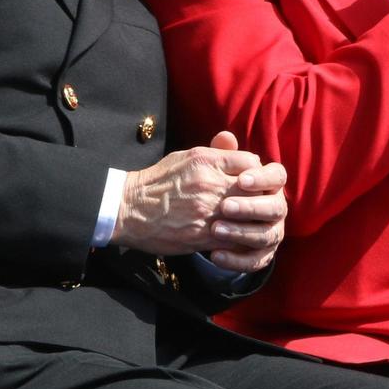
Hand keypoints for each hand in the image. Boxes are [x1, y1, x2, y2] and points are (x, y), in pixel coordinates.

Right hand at [113, 131, 280, 260]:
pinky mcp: (201, 235)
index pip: (251, 162)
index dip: (256, 172)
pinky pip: (233, 237)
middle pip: (254, 189)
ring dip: (253, 218)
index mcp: (207, 161)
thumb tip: (239, 150)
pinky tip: (239, 236)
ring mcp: (207, 210)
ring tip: (251, 219)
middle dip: (260, 195)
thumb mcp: (186, 156)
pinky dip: (240, 237)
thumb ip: (216, 153)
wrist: (128, 209)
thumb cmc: (158, 181)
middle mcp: (210, 184)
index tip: (252, 179)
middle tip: (258, 201)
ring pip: (247, 215)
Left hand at [204, 130, 286, 273]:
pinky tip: (215, 254)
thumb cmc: (214, 188)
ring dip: (241, 233)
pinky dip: (236, 260)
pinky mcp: (262, 255)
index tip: (242, 180)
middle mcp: (277, 208)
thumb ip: (222, 155)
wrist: (203, 220)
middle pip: (275, 207)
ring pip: (265, 235)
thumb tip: (225, 137)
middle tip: (224, 207)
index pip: (278, 176)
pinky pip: (255, 261)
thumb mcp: (215, 170)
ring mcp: (272, 232)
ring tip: (215, 230)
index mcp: (270, 184)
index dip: (263, 178)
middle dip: (251, 207)